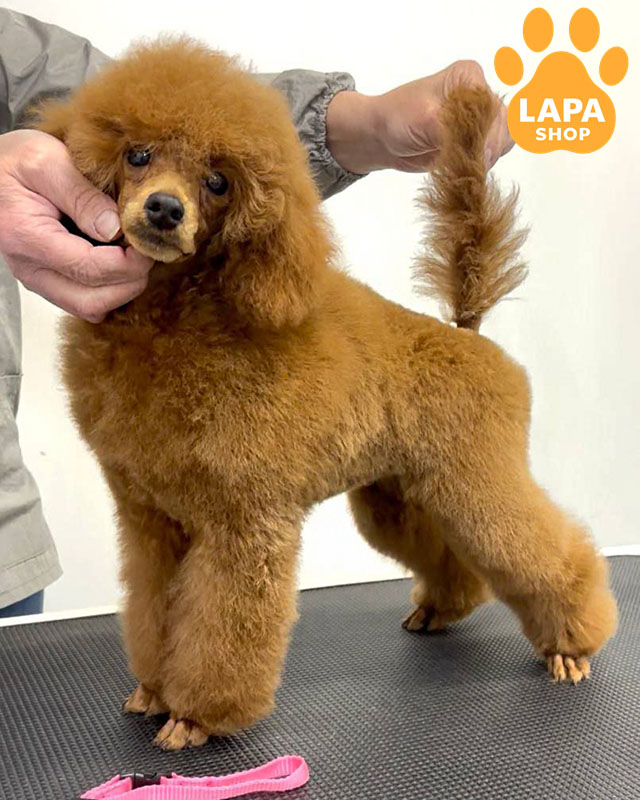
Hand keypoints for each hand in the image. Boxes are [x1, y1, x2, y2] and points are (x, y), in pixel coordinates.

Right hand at [0, 130, 152, 321]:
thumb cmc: (12, 161)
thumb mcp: (46, 160)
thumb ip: (82, 195)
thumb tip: (116, 229)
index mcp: (28, 238)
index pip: (91, 270)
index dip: (129, 263)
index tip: (148, 244)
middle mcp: (31, 269)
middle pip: (93, 302)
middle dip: (130, 282)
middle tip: (146, 252)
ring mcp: (38, 279)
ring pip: (90, 308)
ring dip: (121, 289)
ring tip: (133, 255)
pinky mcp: (48, 281)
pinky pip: (85, 301)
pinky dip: (109, 289)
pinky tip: (118, 261)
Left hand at [326, 60, 513, 174]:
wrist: (383, 137)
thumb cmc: (397, 119)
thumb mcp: (424, 120)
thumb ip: (456, 132)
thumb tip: (483, 150)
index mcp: (468, 76)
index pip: (492, 106)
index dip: (489, 133)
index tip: (479, 155)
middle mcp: (479, 93)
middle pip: (503, 124)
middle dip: (488, 149)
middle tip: (470, 167)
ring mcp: (480, 117)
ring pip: (504, 139)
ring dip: (489, 158)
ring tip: (466, 168)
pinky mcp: (476, 138)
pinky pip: (494, 152)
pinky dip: (483, 164)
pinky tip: (467, 169)